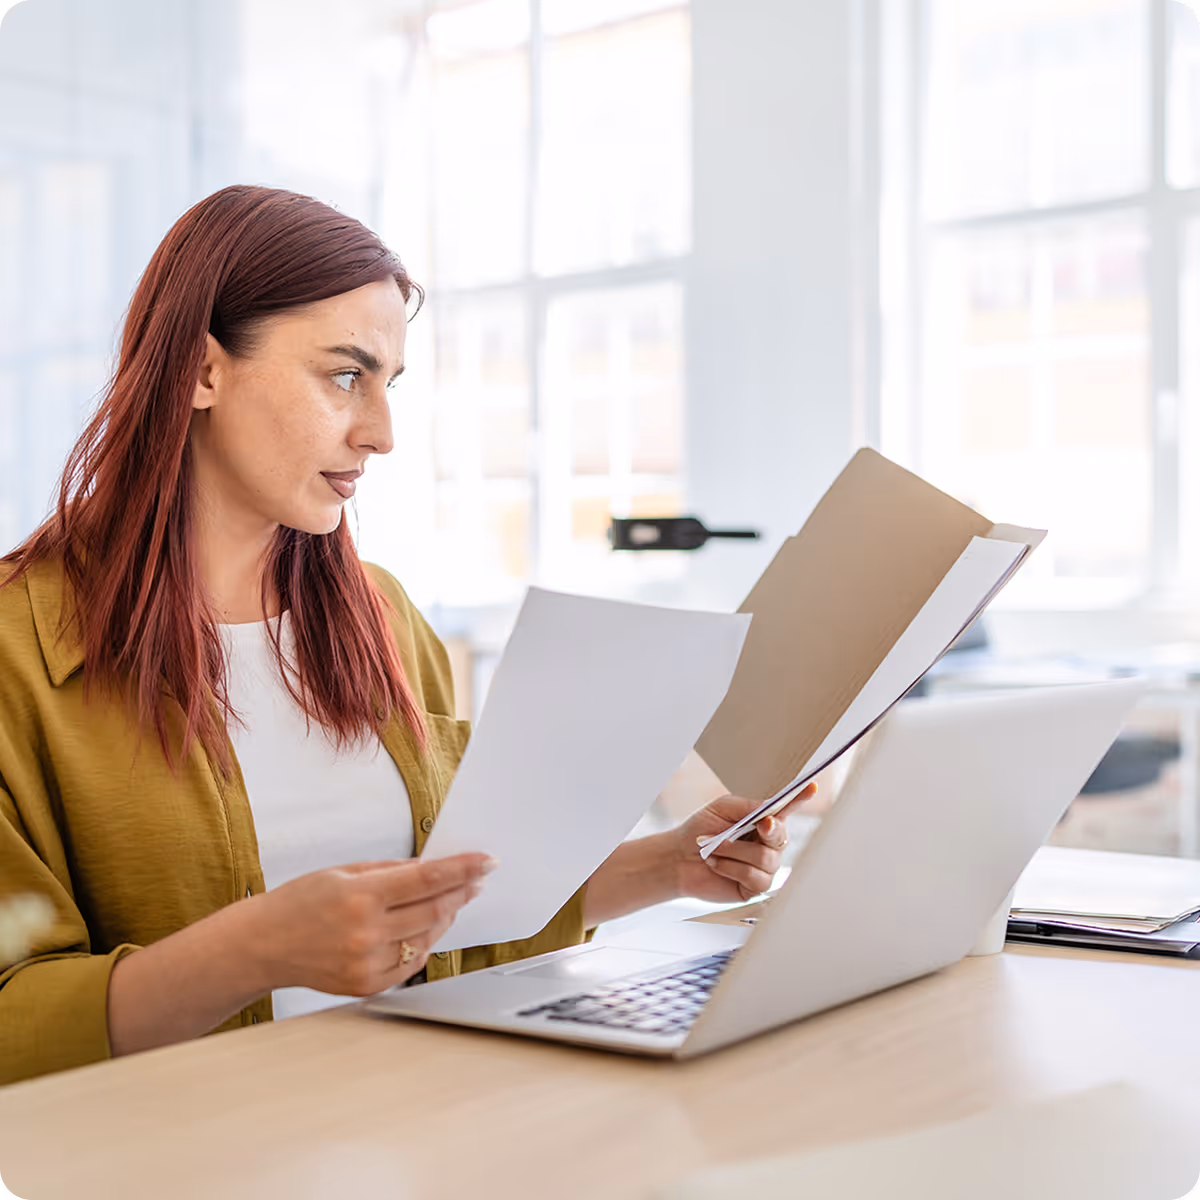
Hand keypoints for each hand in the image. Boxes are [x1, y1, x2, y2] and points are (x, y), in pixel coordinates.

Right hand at [248, 854, 495, 994]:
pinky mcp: (367, 985)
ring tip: (451, 900)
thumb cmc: (301, 902)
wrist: (264, 945)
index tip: (486, 861)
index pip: (427, 879)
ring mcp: (367, 963)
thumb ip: (392, 870)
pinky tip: (423, 929)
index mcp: (361, 895)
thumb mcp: (344, 871)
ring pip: (428, 938)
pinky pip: (412, 963)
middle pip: (435, 911)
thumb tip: (433, 867)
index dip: (463, 869)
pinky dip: (424, 943)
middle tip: (478, 879)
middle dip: (463, 892)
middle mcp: (366, 932)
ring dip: (446, 917)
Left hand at [671, 785, 815, 902]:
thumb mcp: (723, 809)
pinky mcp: (755, 888)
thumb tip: (771, 811)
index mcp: (763, 822)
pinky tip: (717, 865)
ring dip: (733, 851)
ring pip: (765, 858)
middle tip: (748, 826)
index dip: (800, 799)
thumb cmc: (701, 830)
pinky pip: (754, 877)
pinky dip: (730, 868)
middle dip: (766, 830)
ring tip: (713, 849)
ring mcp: (764, 868)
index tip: (811, 787)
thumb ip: (748, 807)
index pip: (786, 810)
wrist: (679, 858)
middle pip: (781, 837)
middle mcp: (768, 845)